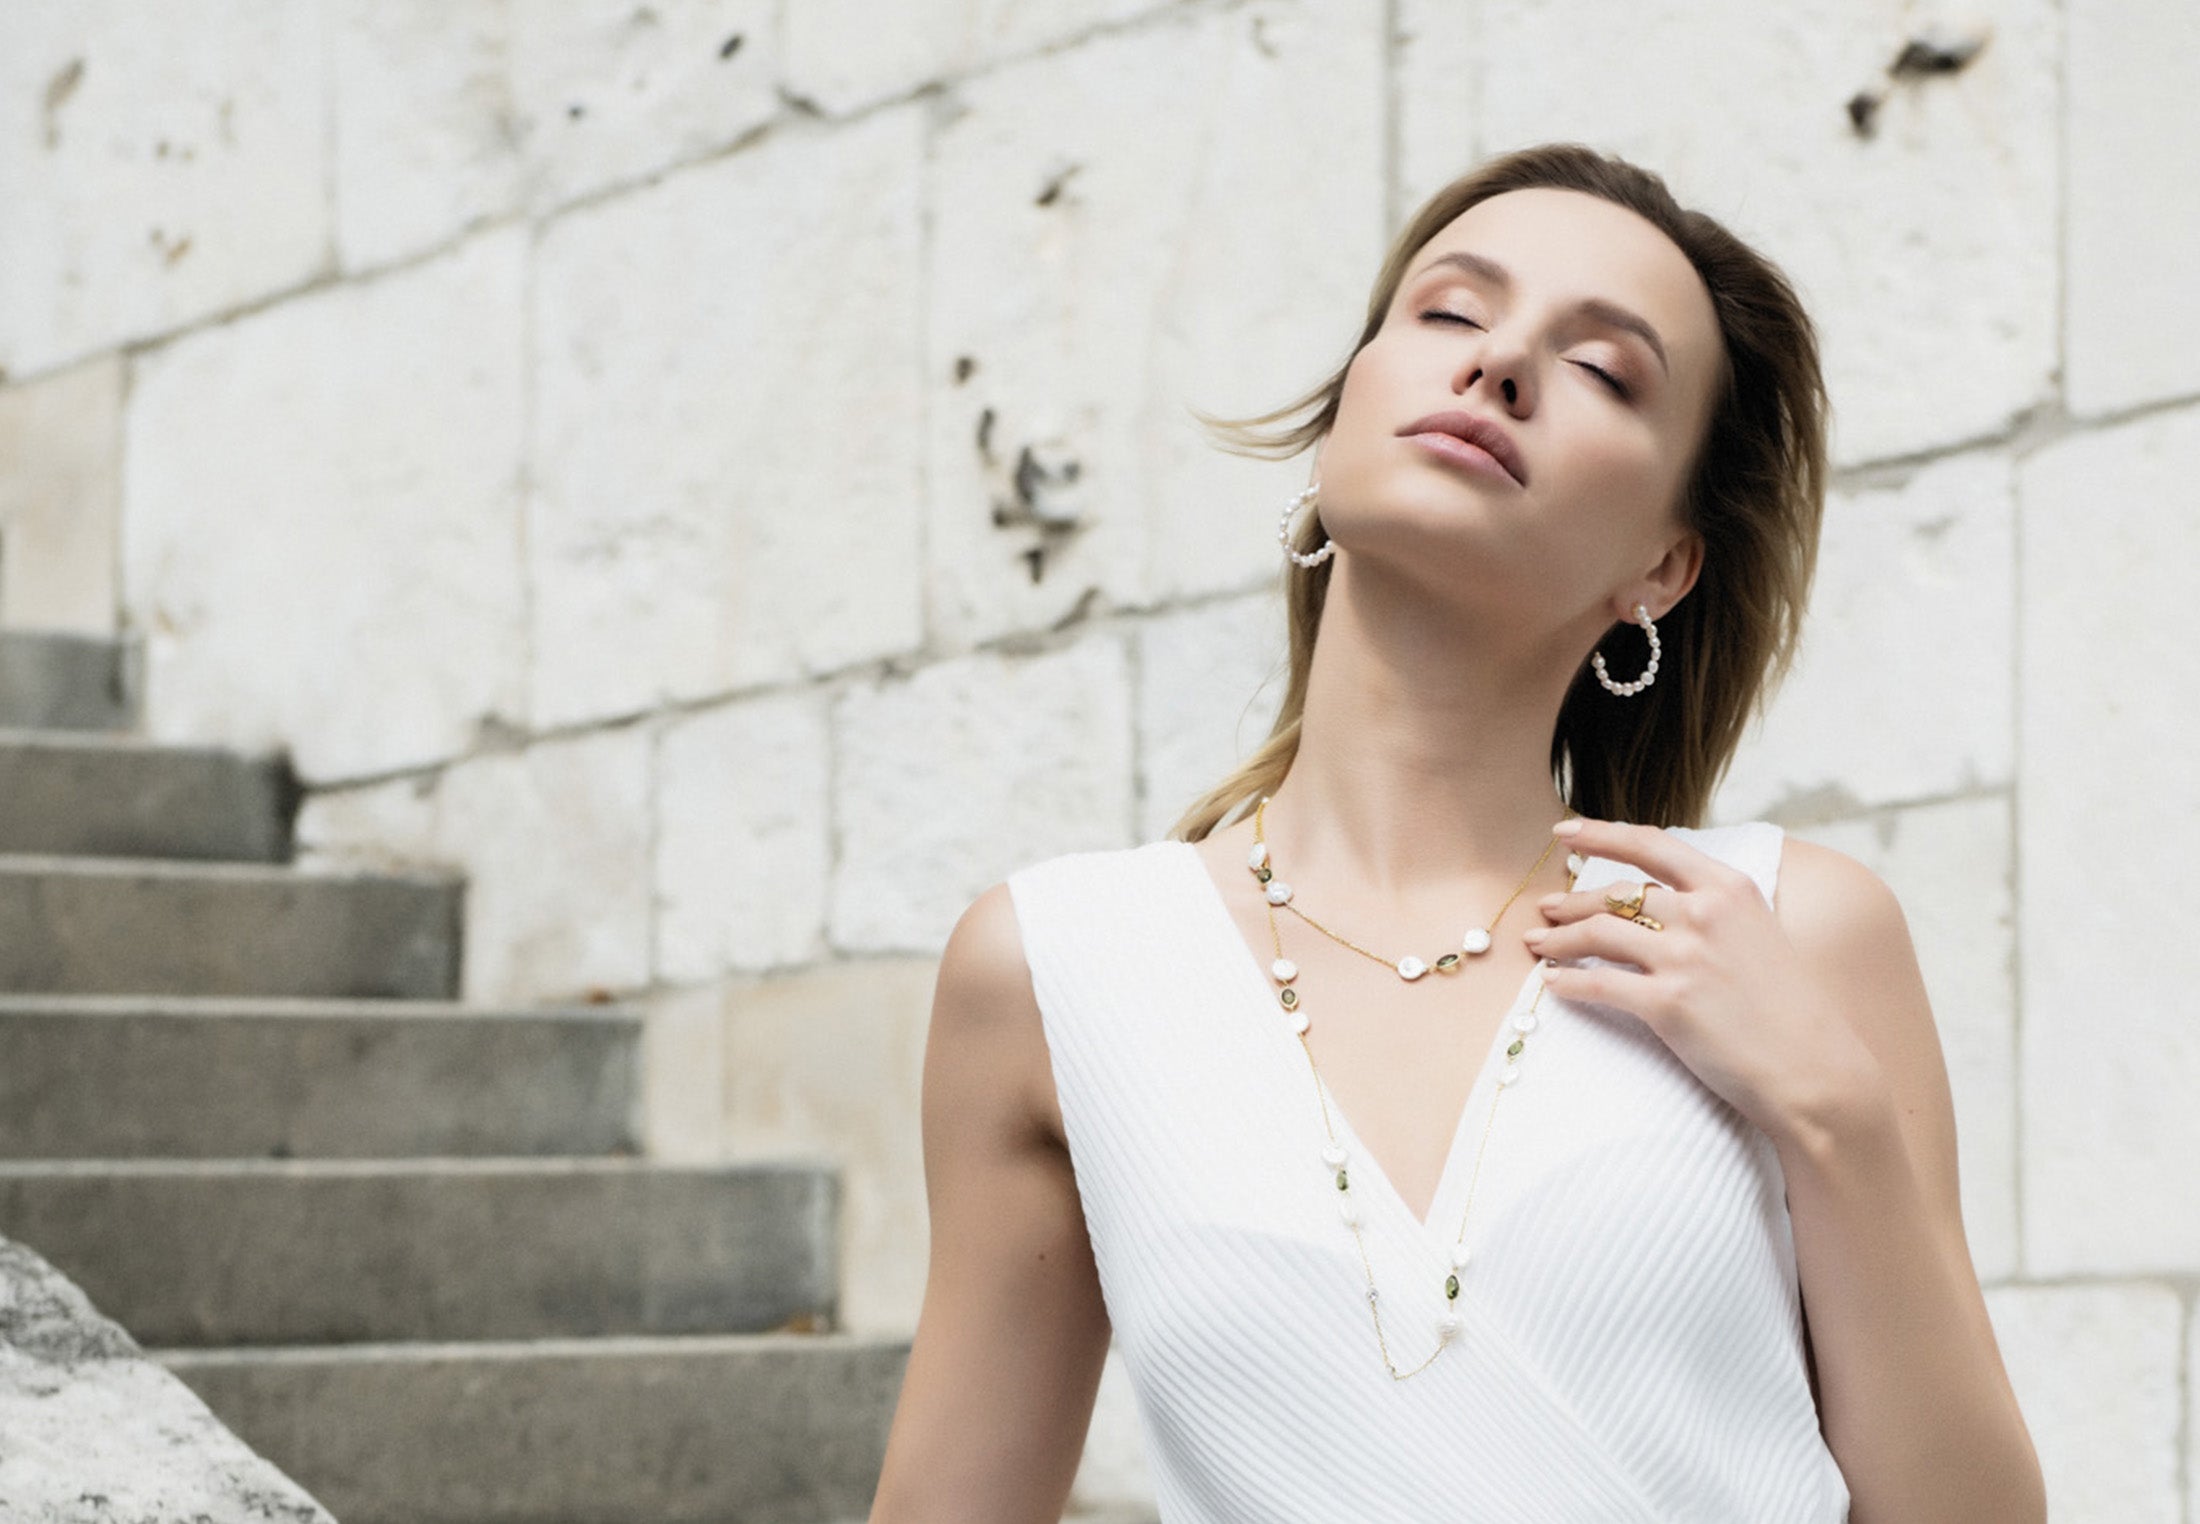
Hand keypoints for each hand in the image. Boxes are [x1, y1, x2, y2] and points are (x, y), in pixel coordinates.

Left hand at [1522, 817, 1872, 1151]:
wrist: (1815, 1071)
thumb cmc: (1789, 1009)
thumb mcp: (1761, 933)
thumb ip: (1715, 908)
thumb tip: (1663, 897)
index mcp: (1729, 888)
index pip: (1651, 845)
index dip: (1601, 835)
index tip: (1565, 834)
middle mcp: (1705, 913)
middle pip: (1616, 894)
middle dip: (1572, 901)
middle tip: (1547, 908)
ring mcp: (1685, 957)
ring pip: (1598, 934)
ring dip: (1559, 938)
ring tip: (1537, 943)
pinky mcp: (1667, 1003)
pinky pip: (1598, 985)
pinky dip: (1567, 983)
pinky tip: (1551, 984)